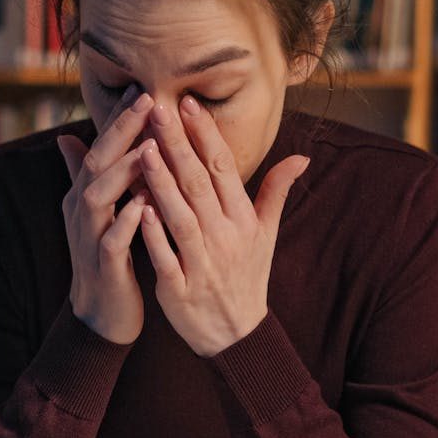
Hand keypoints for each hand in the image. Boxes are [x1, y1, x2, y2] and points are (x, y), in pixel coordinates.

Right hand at [57, 84, 156, 344]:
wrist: (101, 314)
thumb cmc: (107, 256)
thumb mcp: (95, 211)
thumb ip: (85, 175)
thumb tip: (65, 136)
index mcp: (84, 194)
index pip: (100, 147)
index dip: (120, 119)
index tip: (144, 89)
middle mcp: (81, 210)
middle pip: (96, 162)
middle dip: (121, 131)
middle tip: (147, 100)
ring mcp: (89, 237)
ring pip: (99, 197)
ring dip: (123, 171)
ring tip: (148, 146)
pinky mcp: (102, 266)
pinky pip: (111, 241)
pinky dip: (127, 222)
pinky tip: (146, 205)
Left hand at [136, 97, 309, 356]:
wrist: (236, 335)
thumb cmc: (247, 277)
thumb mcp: (266, 235)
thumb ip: (277, 192)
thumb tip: (301, 156)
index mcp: (244, 221)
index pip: (224, 169)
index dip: (206, 135)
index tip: (187, 102)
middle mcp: (225, 239)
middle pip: (200, 185)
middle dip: (179, 146)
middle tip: (158, 109)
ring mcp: (203, 265)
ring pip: (181, 217)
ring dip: (162, 184)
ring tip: (143, 150)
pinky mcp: (180, 290)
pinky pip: (165, 258)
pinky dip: (153, 235)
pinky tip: (137, 208)